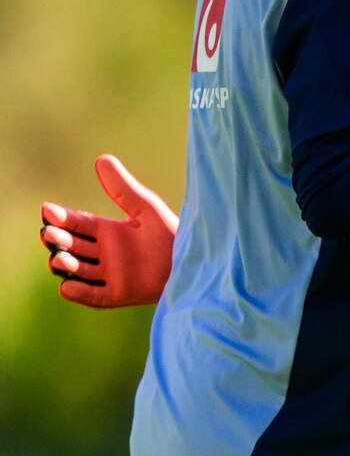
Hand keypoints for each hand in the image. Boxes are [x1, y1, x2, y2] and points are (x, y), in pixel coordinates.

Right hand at [40, 155, 178, 307]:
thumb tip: (101, 159)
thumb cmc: (173, 233)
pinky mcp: (118, 294)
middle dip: (59, 240)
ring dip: (65, 265)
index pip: (77, 223)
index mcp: (110, 231)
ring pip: (78, 270)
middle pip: (72, 246)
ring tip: (60, 258)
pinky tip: (67, 286)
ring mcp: (110, 274)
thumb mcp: (147, 208)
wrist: (195, 261)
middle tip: (50, 234)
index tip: (47, 210)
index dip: (61, 217)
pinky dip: (79, 293)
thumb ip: (123, 189)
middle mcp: (105, 253)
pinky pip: (93, 295)